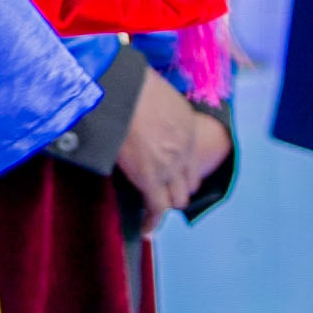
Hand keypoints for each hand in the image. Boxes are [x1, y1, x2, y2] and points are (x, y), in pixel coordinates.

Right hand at [115, 72, 229, 219]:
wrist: (120, 89)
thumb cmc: (129, 83)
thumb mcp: (154, 93)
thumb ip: (156, 112)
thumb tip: (140, 113)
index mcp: (187, 126)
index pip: (192, 159)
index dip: (184, 170)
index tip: (173, 174)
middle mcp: (186, 149)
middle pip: (189, 182)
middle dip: (178, 188)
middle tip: (163, 192)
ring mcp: (171, 165)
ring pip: (177, 198)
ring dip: (166, 202)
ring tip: (153, 210)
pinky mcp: (151, 178)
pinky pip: (157, 208)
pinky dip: (152, 221)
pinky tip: (146, 229)